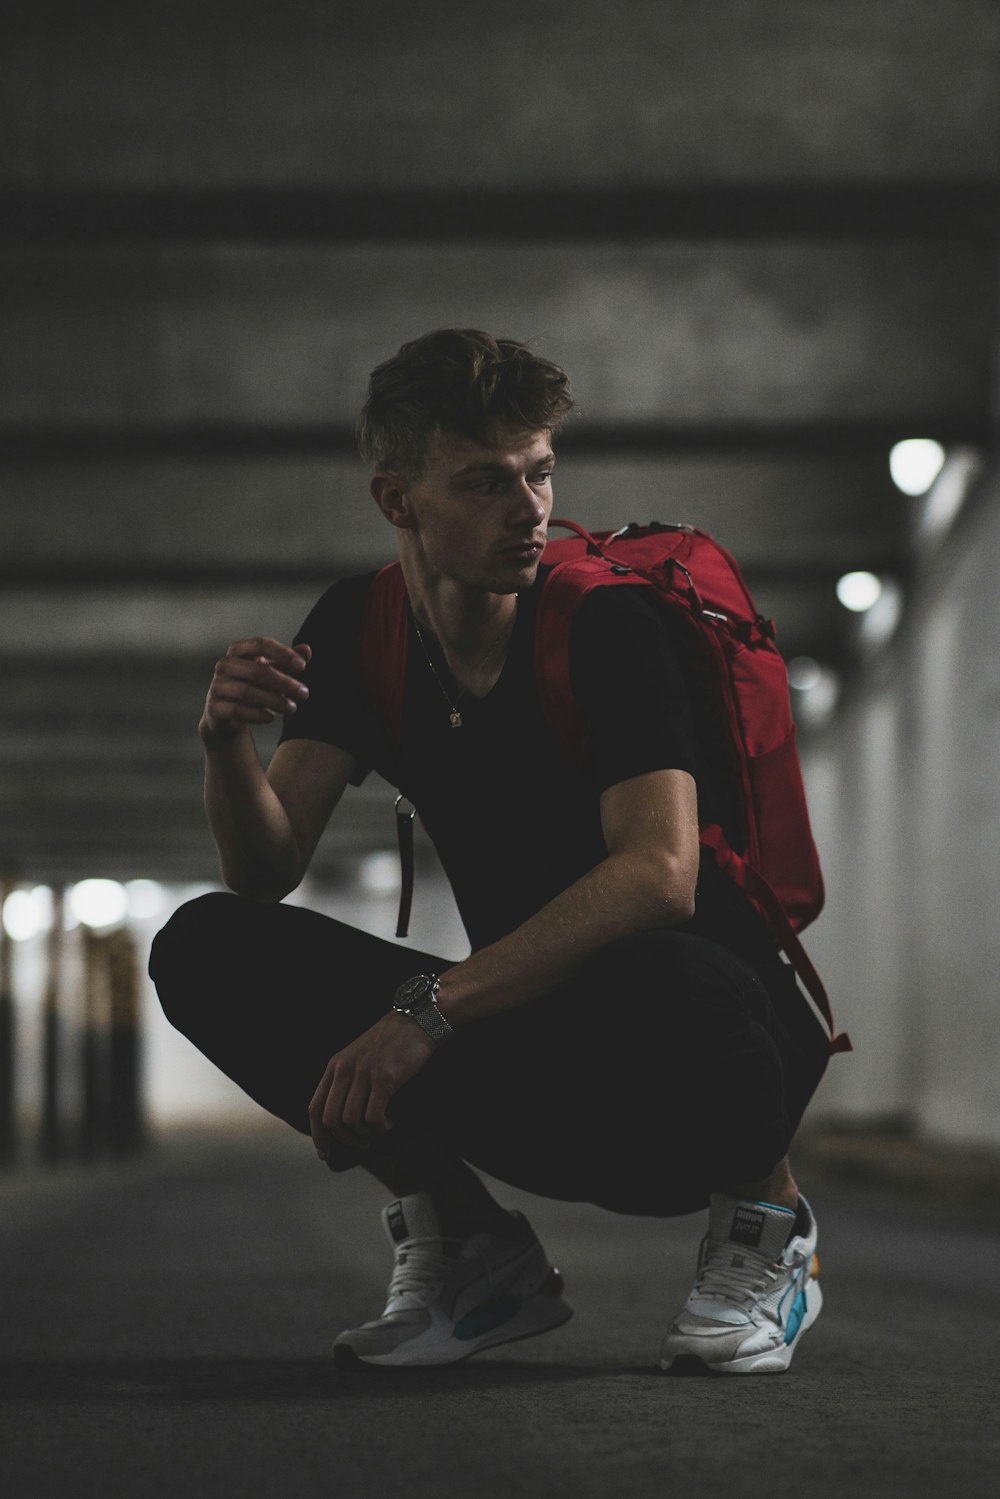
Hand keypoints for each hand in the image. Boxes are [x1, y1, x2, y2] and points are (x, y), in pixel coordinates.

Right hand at [199, 637, 311, 744]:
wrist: (227, 715)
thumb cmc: (254, 686)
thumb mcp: (272, 672)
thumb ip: (287, 661)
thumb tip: (307, 650)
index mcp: (239, 650)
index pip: (261, 644)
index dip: (283, 653)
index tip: (303, 667)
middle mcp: (225, 665)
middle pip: (257, 670)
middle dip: (284, 683)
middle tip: (304, 694)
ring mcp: (217, 686)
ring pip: (247, 692)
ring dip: (274, 701)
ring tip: (292, 708)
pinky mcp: (215, 707)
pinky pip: (237, 710)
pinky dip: (256, 714)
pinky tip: (271, 718)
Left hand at [308, 1012, 437, 1158]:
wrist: (417, 1020)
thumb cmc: (392, 1043)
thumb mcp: (359, 1056)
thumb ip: (348, 1080)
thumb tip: (343, 1119)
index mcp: (335, 1066)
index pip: (315, 1108)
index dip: (318, 1136)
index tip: (326, 1154)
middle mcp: (344, 1069)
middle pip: (332, 1120)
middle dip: (346, 1140)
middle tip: (364, 1143)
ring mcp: (363, 1073)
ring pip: (352, 1121)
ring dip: (367, 1134)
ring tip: (381, 1130)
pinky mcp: (384, 1078)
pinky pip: (373, 1117)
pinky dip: (381, 1127)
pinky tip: (392, 1122)